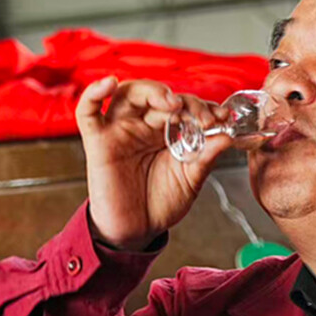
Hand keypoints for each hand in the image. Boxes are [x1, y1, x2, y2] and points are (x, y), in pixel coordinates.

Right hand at [76, 77, 231, 250]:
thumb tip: (228, 137)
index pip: (183, 105)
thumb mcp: (190, 179)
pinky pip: (87, 111)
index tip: (222, 116)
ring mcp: (119, 130)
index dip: (203, 107)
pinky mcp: (98, 142)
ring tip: (171, 103)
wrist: (137, 231)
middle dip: (184, 102)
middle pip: (158, 95)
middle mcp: (142, 125)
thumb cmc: (161, 203)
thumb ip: (206, 158)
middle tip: (202, 118)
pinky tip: (109, 84)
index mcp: (166, 130)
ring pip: (129, 94)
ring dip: (151, 91)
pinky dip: (94, 93)